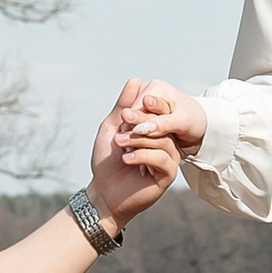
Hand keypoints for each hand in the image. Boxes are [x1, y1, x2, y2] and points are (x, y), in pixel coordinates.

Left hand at [89, 83, 181, 227]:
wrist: (104, 192)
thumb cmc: (107, 161)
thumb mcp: (112, 128)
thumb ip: (124, 106)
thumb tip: (136, 80)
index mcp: (154, 131)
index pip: (156, 113)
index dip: (141, 111)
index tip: (123, 116)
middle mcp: (164, 143)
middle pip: (161, 126)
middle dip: (139, 125)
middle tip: (120, 130)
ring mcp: (168, 159)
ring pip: (162, 141)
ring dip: (138, 141)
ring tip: (120, 146)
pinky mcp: (167, 175)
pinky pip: (163, 159)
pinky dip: (143, 156)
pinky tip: (127, 159)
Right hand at [115, 81, 205, 160]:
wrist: (201, 126)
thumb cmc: (195, 121)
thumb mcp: (182, 122)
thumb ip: (163, 124)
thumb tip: (145, 128)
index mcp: (157, 87)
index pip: (138, 107)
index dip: (134, 123)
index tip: (132, 138)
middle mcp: (148, 93)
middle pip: (133, 114)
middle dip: (131, 130)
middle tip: (124, 146)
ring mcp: (145, 105)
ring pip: (132, 122)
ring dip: (131, 136)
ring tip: (128, 151)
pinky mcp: (145, 116)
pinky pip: (135, 127)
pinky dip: (135, 138)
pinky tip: (133, 150)